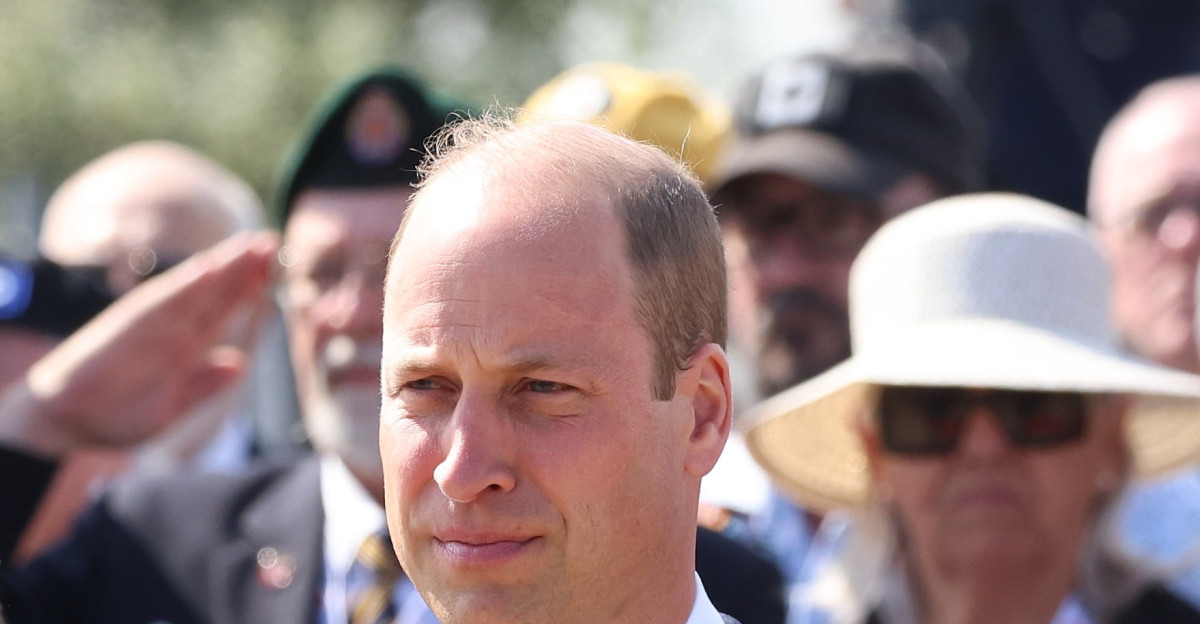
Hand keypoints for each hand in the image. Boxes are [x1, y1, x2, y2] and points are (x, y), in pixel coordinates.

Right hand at [0, 231, 279, 457]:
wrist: (62, 422)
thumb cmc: (115, 412)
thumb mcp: (170, 406)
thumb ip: (203, 385)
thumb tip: (240, 364)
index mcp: (181, 345)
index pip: (221, 309)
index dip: (248, 287)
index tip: (277, 265)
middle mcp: (167, 330)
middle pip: (211, 292)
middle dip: (242, 267)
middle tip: (272, 240)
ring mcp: (147, 327)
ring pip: (190, 291)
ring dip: (221, 267)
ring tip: (248, 246)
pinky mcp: (124, 331)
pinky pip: (158, 306)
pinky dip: (183, 287)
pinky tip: (208, 270)